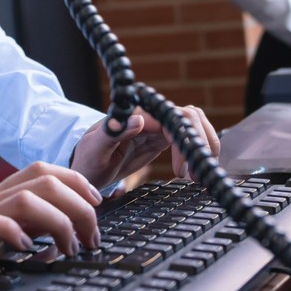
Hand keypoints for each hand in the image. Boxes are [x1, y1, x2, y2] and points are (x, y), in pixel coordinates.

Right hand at [0, 162, 102, 290]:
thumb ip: (20, 226)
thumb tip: (61, 233)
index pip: (47, 170)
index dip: (80, 183)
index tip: (99, 207)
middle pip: (47, 179)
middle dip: (81, 207)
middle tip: (90, 240)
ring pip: (28, 197)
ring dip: (59, 223)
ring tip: (67, 250)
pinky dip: (14, 235)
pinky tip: (26, 252)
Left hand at [70, 106, 220, 187]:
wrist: (86, 168)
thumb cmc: (87, 159)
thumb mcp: (94, 150)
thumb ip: (113, 132)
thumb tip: (140, 119)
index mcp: (135, 113)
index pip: (171, 118)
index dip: (183, 143)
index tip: (181, 172)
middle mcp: (149, 115)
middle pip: (189, 117)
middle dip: (198, 145)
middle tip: (195, 177)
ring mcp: (158, 125)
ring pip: (193, 123)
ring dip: (203, 146)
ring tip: (198, 175)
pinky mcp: (162, 137)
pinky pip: (189, 135)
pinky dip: (198, 150)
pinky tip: (195, 171)